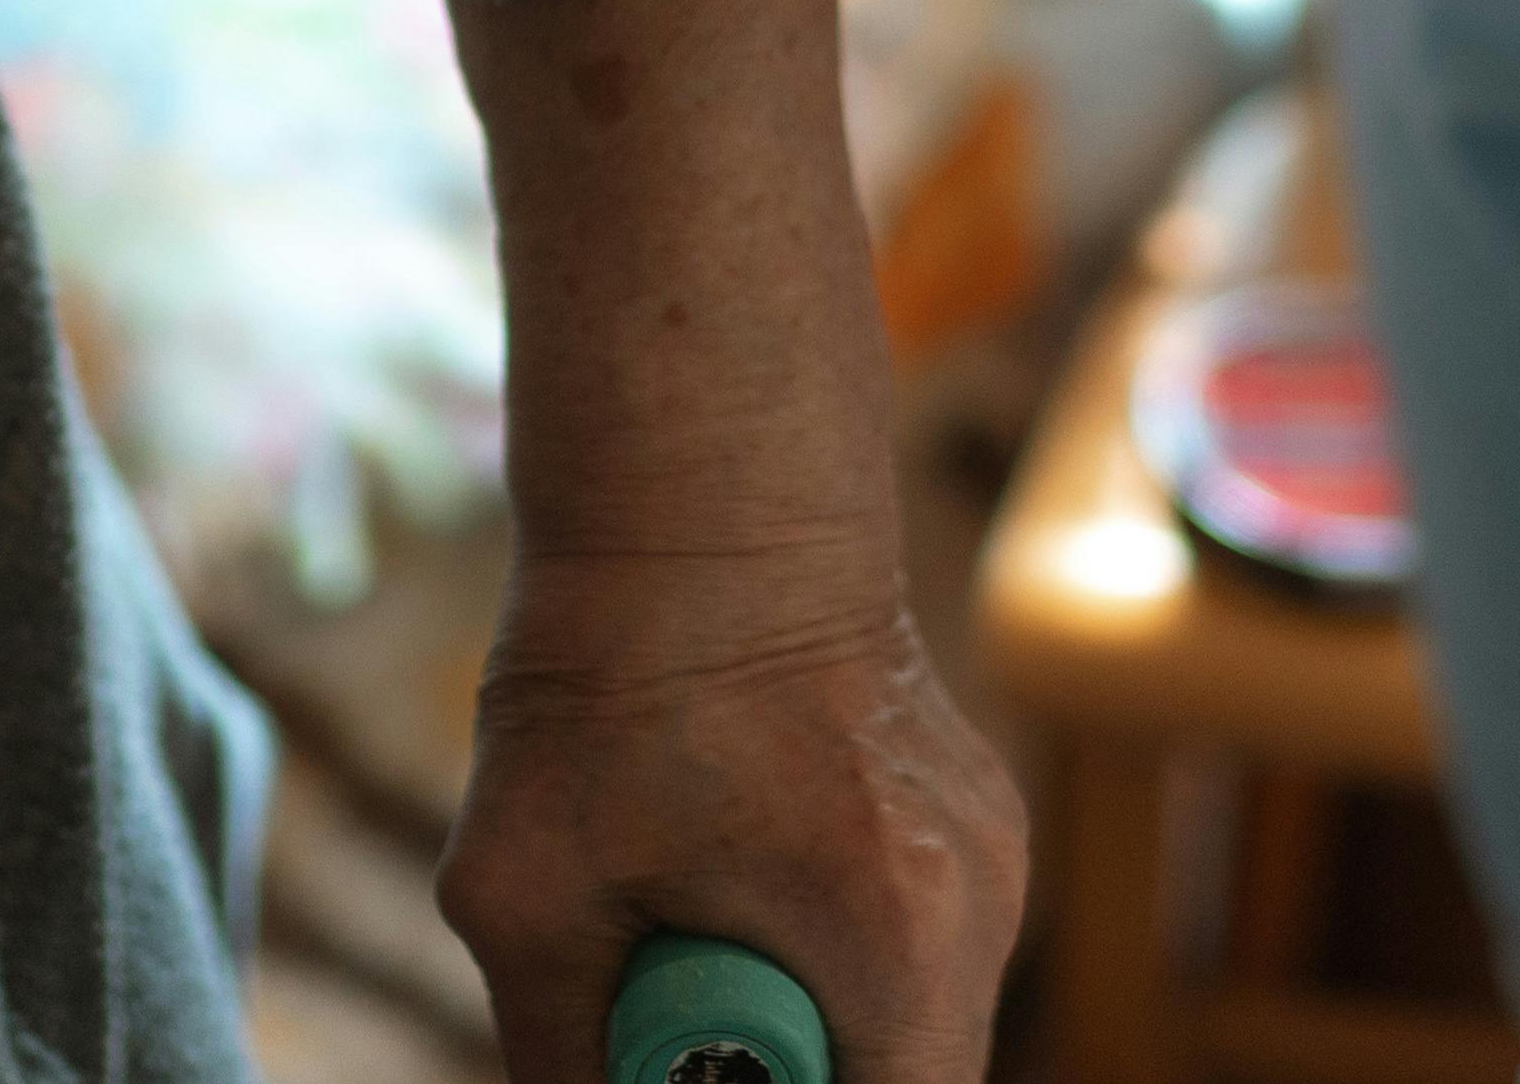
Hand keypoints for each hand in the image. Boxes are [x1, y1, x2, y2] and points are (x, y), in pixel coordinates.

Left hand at [448, 539, 1029, 1083]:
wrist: (701, 492)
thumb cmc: (602, 677)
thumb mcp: (523, 893)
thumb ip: (560, 1056)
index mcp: (896, 941)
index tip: (688, 1065)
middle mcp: (982, 912)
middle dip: (776, 1066)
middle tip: (673, 987)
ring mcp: (996, 865)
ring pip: (901, 1025)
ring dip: (798, 1008)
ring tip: (697, 902)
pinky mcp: (979, 826)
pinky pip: (906, 951)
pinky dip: (824, 945)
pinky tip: (740, 858)